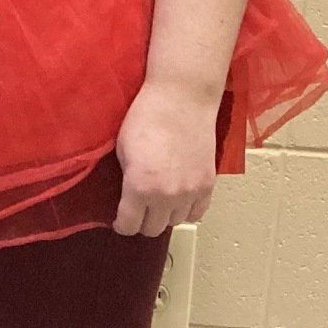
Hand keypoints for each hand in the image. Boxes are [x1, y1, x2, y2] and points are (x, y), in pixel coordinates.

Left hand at [114, 79, 217, 235]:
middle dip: (142, 222)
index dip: (122, 225)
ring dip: (165, 216)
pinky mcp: (208, 184)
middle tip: (138, 210)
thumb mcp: (122, 150)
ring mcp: (190, 192)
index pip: (129, 225)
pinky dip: (186, 210)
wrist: (182, 99)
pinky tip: (179, 200)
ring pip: (176, 222)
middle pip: (153, 229)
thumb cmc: (146, 117)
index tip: (120, 220)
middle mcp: (167, 196)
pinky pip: (197, 213)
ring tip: (158, 202)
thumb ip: (126, 179)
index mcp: (140, 188)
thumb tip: (127, 196)